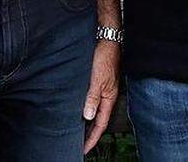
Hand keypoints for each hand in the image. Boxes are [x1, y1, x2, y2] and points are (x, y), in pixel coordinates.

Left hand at [82, 39, 120, 153]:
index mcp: (109, 97)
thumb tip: (88, 116)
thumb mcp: (97, 79)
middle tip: (80, 144)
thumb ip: (93, 98)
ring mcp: (102, 88)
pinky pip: (91, 100)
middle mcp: (106, 95)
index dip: (92, 138)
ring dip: (87, 122)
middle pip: (98, 120)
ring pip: (94, 110)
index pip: (100, 124)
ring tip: (78, 132)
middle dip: (90, 133)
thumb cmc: (105, 56)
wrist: (107, 38)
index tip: (84, 149)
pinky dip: (85, 108)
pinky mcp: (96, 81)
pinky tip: (78, 109)